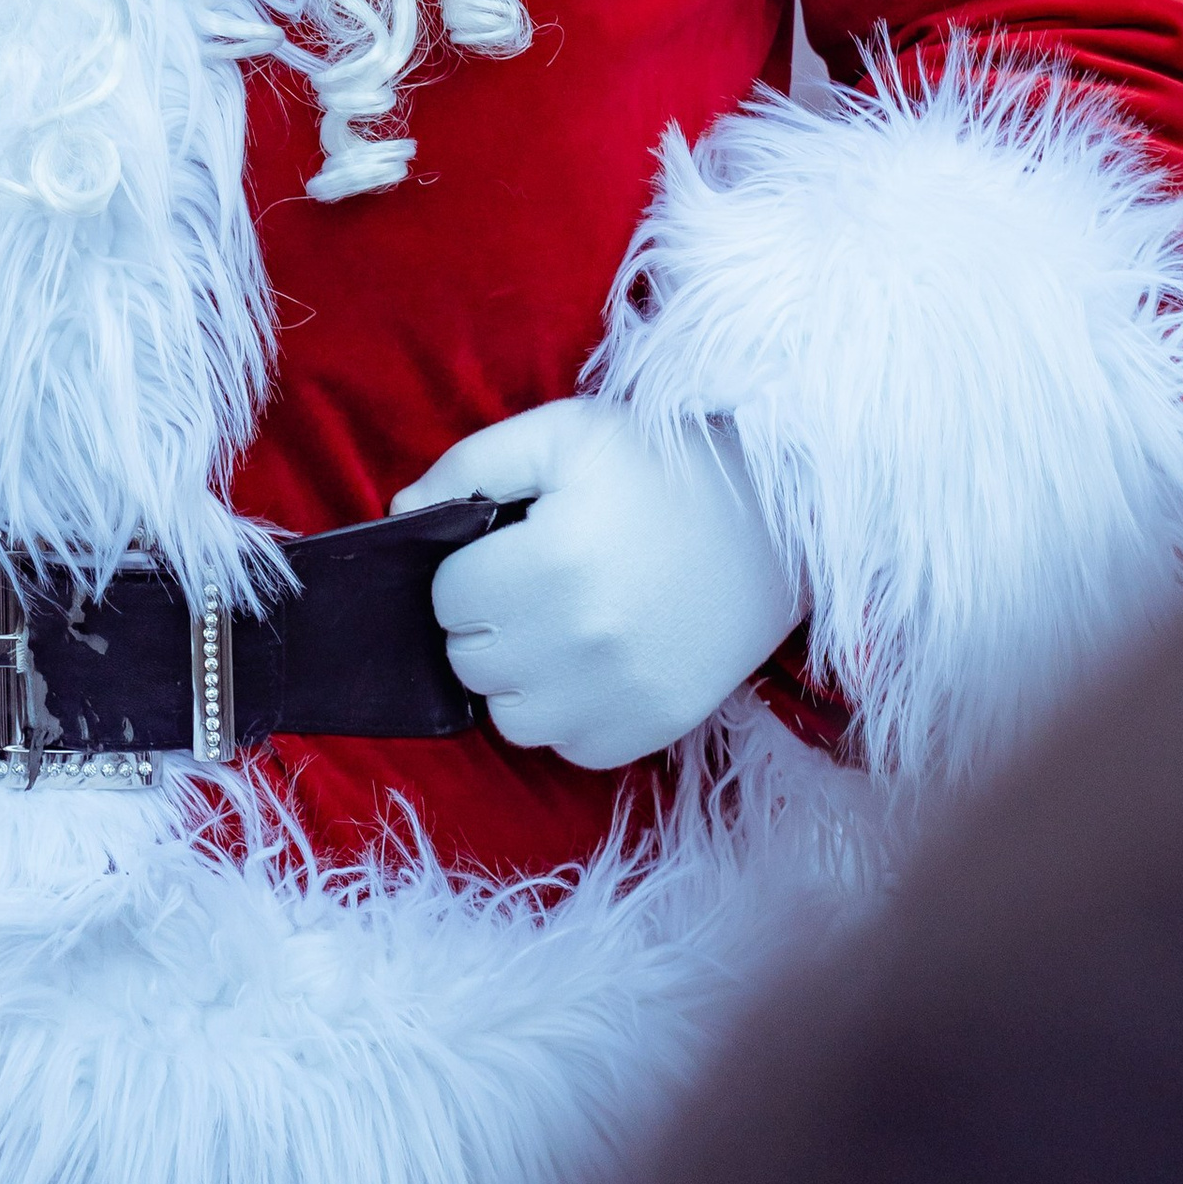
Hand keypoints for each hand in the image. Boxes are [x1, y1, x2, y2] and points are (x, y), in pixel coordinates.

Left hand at [395, 401, 802, 767]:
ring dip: (519, 677)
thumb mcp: (566, 434)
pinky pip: (568, 749)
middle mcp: (578, 640)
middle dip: (488, 621)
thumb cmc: (664, 467)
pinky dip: (569, 715)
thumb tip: (401, 512)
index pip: (446, 598)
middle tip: (534, 586)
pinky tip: (597, 664)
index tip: (509, 551)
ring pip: (509, 718)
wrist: (781, 522)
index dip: (469, 570)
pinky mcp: (654, 727)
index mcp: (549, 560)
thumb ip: (472, 465)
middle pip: (469, 660)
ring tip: (561, 628)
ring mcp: (619, 693)